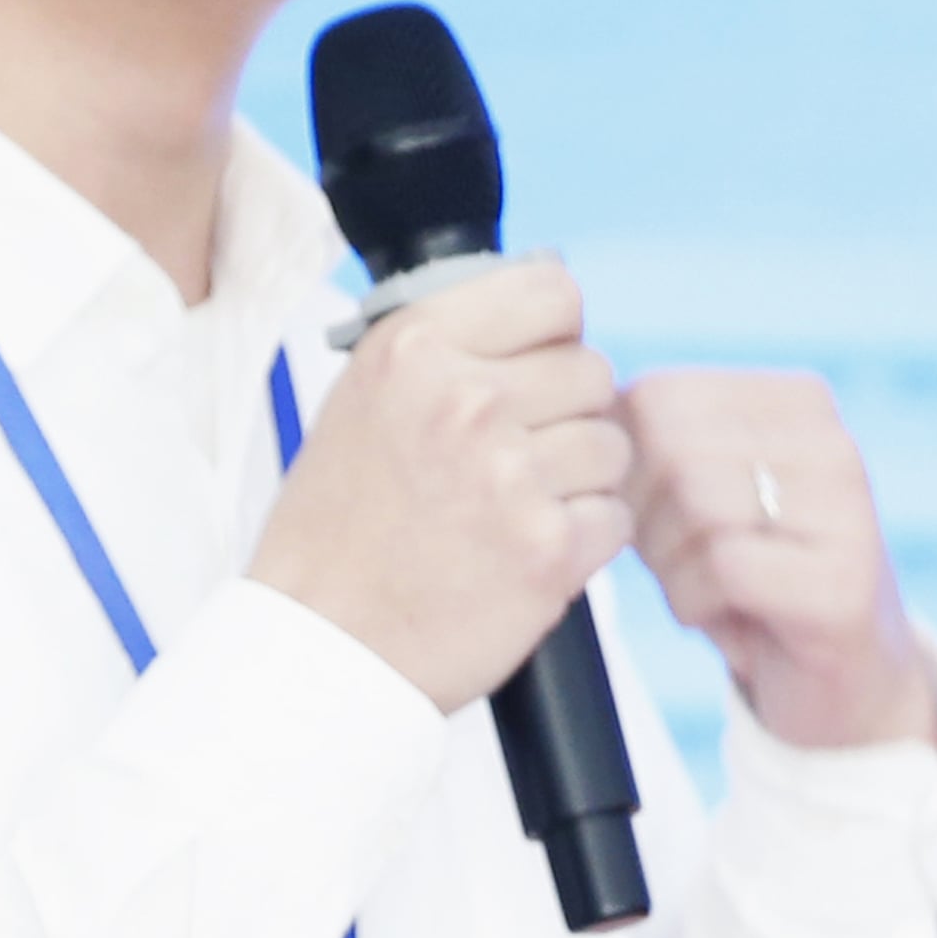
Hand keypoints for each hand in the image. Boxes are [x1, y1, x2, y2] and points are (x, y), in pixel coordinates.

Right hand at [247, 259, 632, 712]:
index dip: (555, 336)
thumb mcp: (365, 400)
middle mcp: (464, 399)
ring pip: (612, 446)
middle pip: (592, 371)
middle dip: (567, 416)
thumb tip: (548, 318)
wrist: (321, 645)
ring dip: (579, 481)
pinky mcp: (547, 548)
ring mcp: (510, 474)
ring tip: (514, 512)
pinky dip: (585, 540)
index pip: (554, 293)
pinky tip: (527, 553)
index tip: (535, 368)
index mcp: (414, 348)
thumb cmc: (339, 529)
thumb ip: (450, 351)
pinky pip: (615, 517)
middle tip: (517, 461)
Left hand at [624, 371, 936, 751]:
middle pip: (673, 447)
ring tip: (694, 589)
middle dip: (642, 514)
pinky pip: (723, 567)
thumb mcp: (704, 491)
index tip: (641, 513)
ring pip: (697, 501)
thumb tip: (589, 422)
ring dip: (667, 562)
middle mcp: (832, 445)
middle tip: (663, 559)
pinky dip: (692, 602)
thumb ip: (657, 444)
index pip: (659, 394)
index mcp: (798, 402)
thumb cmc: (750, 575)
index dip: (621, 464)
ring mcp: (847, 513)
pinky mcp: (843, 584)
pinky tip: (717, 620)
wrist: (840, 680)